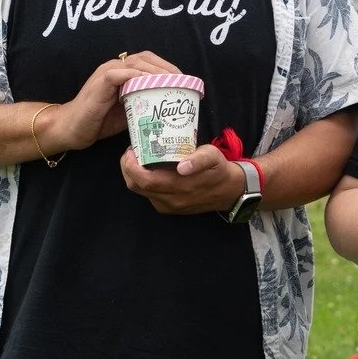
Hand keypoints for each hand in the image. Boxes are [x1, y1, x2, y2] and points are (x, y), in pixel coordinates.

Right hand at [39, 50, 179, 155]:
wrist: (71, 128)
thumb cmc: (99, 120)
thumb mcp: (129, 112)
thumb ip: (144, 103)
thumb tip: (167, 108)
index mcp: (123, 72)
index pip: (149, 62)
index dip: (168, 68)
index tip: (184, 80)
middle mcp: (115, 67)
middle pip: (146, 58)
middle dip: (167, 68)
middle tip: (183, 81)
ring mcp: (107, 73)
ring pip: (136, 63)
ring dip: (156, 71)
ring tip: (172, 83)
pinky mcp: (100, 82)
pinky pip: (120, 73)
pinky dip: (137, 77)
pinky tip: (150, 84)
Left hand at [121, 142, 246, 215]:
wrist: (229, 191)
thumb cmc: (218, 170)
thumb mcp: (213, 157)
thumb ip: (198, 159)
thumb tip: (182, 166)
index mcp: (180, 186)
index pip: (146, 180)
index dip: (132, 166)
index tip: (131, 150)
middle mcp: (171, 200)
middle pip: (136, 186)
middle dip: (127, 168)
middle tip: (131, 152)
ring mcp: (169, 206)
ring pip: (140, 192)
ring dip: (133, 175)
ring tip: (137, 158)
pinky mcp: (169, 208)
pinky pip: (148, 195)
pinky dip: (142, 182)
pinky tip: (148, 169)